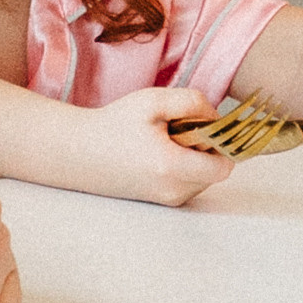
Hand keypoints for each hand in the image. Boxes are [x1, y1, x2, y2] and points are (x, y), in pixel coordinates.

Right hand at [90, 84, 234, 206]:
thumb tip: (216, 119)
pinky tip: (160, 153)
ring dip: (195, 158)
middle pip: (215, 171)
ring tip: (166, 142)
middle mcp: (173, 190)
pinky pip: (189, 183)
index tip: (204, 126)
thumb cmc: (113, 126)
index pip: (224, 166)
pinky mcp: (161, 201)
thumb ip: (193, 102)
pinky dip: (184, 167)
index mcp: (172, 167)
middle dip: (206, 148)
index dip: (222, 143)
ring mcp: (167, 199)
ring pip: (204, 178)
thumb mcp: (153, 101)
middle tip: (179, 130)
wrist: (78, 154)